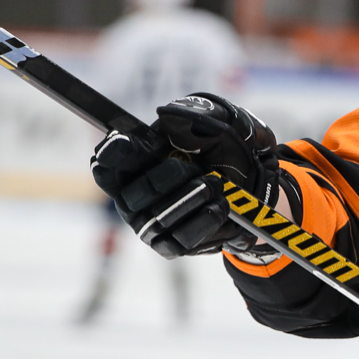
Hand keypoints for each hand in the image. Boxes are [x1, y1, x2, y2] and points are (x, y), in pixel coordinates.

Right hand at [90, 93, 282, 258]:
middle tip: (193, 168)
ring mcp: (150, 224)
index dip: (112, 154)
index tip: (126, 143)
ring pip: (159, 218)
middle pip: (133, 193)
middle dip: (167, 178)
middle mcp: (133, 196)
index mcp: (134, 162)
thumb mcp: (211, 122)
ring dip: (191, 198)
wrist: (252, 181)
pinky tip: (220, 205)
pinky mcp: (170, 244)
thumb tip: (168, 114)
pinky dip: (203, 221)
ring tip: (215, 185)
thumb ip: (189, 114)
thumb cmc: (222, 148)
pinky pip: (180, 240)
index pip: (107, 162)